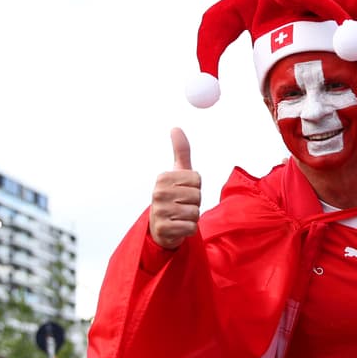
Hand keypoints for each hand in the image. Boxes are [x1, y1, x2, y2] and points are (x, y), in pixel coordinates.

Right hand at [149, 127, 201, 248]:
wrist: (161, 228)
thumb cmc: (173, 197)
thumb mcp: (178, 173)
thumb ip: (181, 151)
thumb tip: (176, 128)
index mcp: (163, 178)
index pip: (197, 179)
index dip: (195, 187)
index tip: (183, 191)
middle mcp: (158, 193)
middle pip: (197, 196)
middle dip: (194, 203)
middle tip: (182, 205)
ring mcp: (160, 212)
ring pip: (195, 212)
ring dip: (192, 217)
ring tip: (180, 216)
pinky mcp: (164, 229)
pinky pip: (191, 227)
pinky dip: (189, 229)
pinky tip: (178, 227)